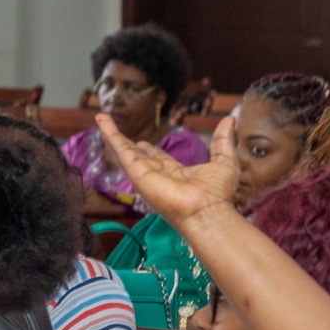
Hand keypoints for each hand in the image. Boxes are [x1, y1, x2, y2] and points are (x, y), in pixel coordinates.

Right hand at [95, 113, 241, 230]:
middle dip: (126, 144)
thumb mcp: (224, 161)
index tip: (142, 142)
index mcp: (176, 174)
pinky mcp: (136, 172)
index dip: (150, 149)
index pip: (158, 159)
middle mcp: (157, 175)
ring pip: (125, 150)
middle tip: (114, 131)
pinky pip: (120, 149)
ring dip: (112, 134)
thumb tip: (229, 121)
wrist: (207, 211)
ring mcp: (144, 174)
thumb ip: (223, 141)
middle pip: (137, 155)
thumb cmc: (217, 195)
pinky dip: (110, 134)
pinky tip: (102, 120)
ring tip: (101, 119)